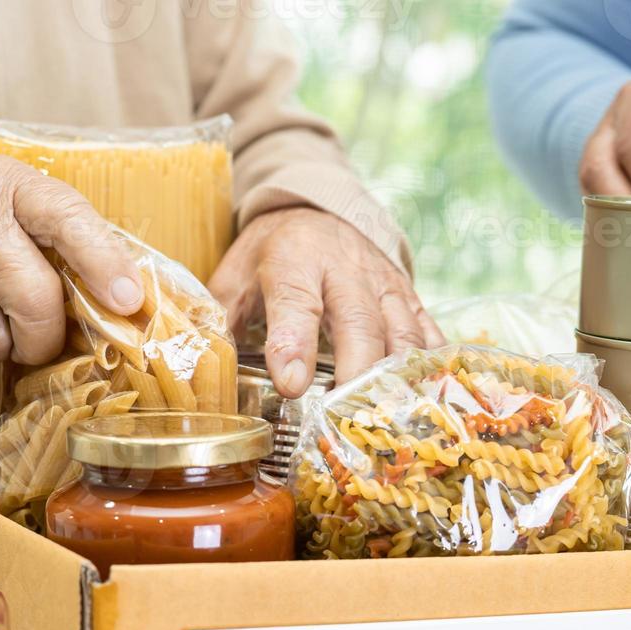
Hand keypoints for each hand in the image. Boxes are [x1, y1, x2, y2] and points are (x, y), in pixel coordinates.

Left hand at [207, 206, 442, 396]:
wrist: (320, 209)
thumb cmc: (273, 254)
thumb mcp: (236, 276)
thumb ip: (220, 320)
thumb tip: (201, 372)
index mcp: (293, 259)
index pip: (295, 301)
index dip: (295, 344)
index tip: (291, 384)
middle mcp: (345, 268)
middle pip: (360, 322)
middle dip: (355, 370)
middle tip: (343, 415)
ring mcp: (384, 284)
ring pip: (401, 332)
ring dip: (394, 378)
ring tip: (382, 420)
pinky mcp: (409, 298)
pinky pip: (428, 335)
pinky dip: (429, 370)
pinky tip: (421, 401)